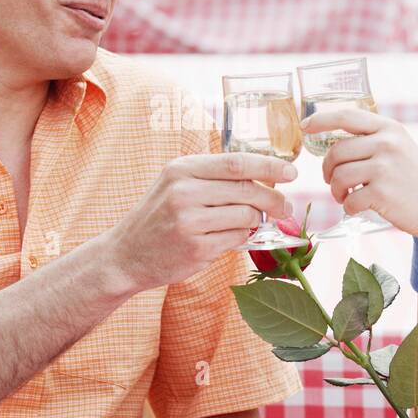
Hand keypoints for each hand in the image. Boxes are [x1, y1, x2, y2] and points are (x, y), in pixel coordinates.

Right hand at [108, 153, 297, 290]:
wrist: (126, 255)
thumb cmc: (159, 218)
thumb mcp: (176, 185)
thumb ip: (214, 179)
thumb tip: (265, 179)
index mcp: (181, 169)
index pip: (236, 162)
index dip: (269, 166)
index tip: (291, 172)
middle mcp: (183, 191)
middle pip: (246, 189)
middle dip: (273, 198)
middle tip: (285, 207)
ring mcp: (188, 220)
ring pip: (245, 216)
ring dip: (256, 222)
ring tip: (250, 224)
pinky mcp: (195, 247)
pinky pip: (236, 239)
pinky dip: (241, 238)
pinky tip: (230, 238)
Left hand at [301, 108, 417, 239]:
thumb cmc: (414, 181)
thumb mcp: (400, 148)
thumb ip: (373, 139)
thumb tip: (332, 142)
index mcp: (390, 128)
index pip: (346, 116)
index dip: (320, 120)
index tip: (305, 126)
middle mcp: (387, 143)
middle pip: (336, 151)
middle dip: (327, 169)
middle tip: (331, 181)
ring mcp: (385, 168)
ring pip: (338, 176)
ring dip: (335, 191)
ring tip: (344, 196)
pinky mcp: (381, 193)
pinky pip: (349, 200)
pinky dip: (348, 207)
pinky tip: (358, 207)